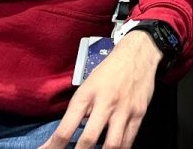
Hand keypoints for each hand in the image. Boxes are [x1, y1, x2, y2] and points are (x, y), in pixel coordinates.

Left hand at [39, 31, 160, 148]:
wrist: (138, 54)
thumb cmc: (110, 69)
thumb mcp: (88, 85)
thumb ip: (81, 109)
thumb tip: (70, 133)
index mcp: (86, 95)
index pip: (65, 128)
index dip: (53, 146)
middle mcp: (105, 103)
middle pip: (88, 140)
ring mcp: (124, 109)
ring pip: (112, 144)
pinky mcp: (139, 113)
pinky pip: (129, 140)